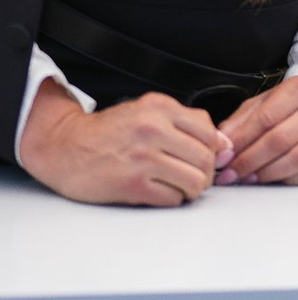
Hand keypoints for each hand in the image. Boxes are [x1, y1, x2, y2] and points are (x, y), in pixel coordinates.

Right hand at [20, 80, 230, 206]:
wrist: (66, 146)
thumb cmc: (109, 131)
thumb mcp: (147, 110)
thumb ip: (183, 121)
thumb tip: (221, 142)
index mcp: (161, 108)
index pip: (209, 130)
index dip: (215, 149)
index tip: (212, 158)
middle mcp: (154, 129)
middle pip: (206, 157)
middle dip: (208, 172)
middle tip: (199, 177)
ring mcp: (143, 158)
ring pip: (194, 180)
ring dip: (194, 189)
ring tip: (185, 187)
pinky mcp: (132, 184)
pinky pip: (172, 198)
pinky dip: (174, 199)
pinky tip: (165, 193)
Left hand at [218, 76, 297, 186]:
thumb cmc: (290, 109)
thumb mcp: (264, 103)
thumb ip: (241, 120)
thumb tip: (222, 142)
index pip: (266, 116)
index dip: (241, 140)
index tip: (223, 156)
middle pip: (280, 139)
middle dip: (249, 160)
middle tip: (230, 174)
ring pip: (297, 158)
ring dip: (266, 173)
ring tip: (247, 178)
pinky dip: (289, 180)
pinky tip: (273, 180)